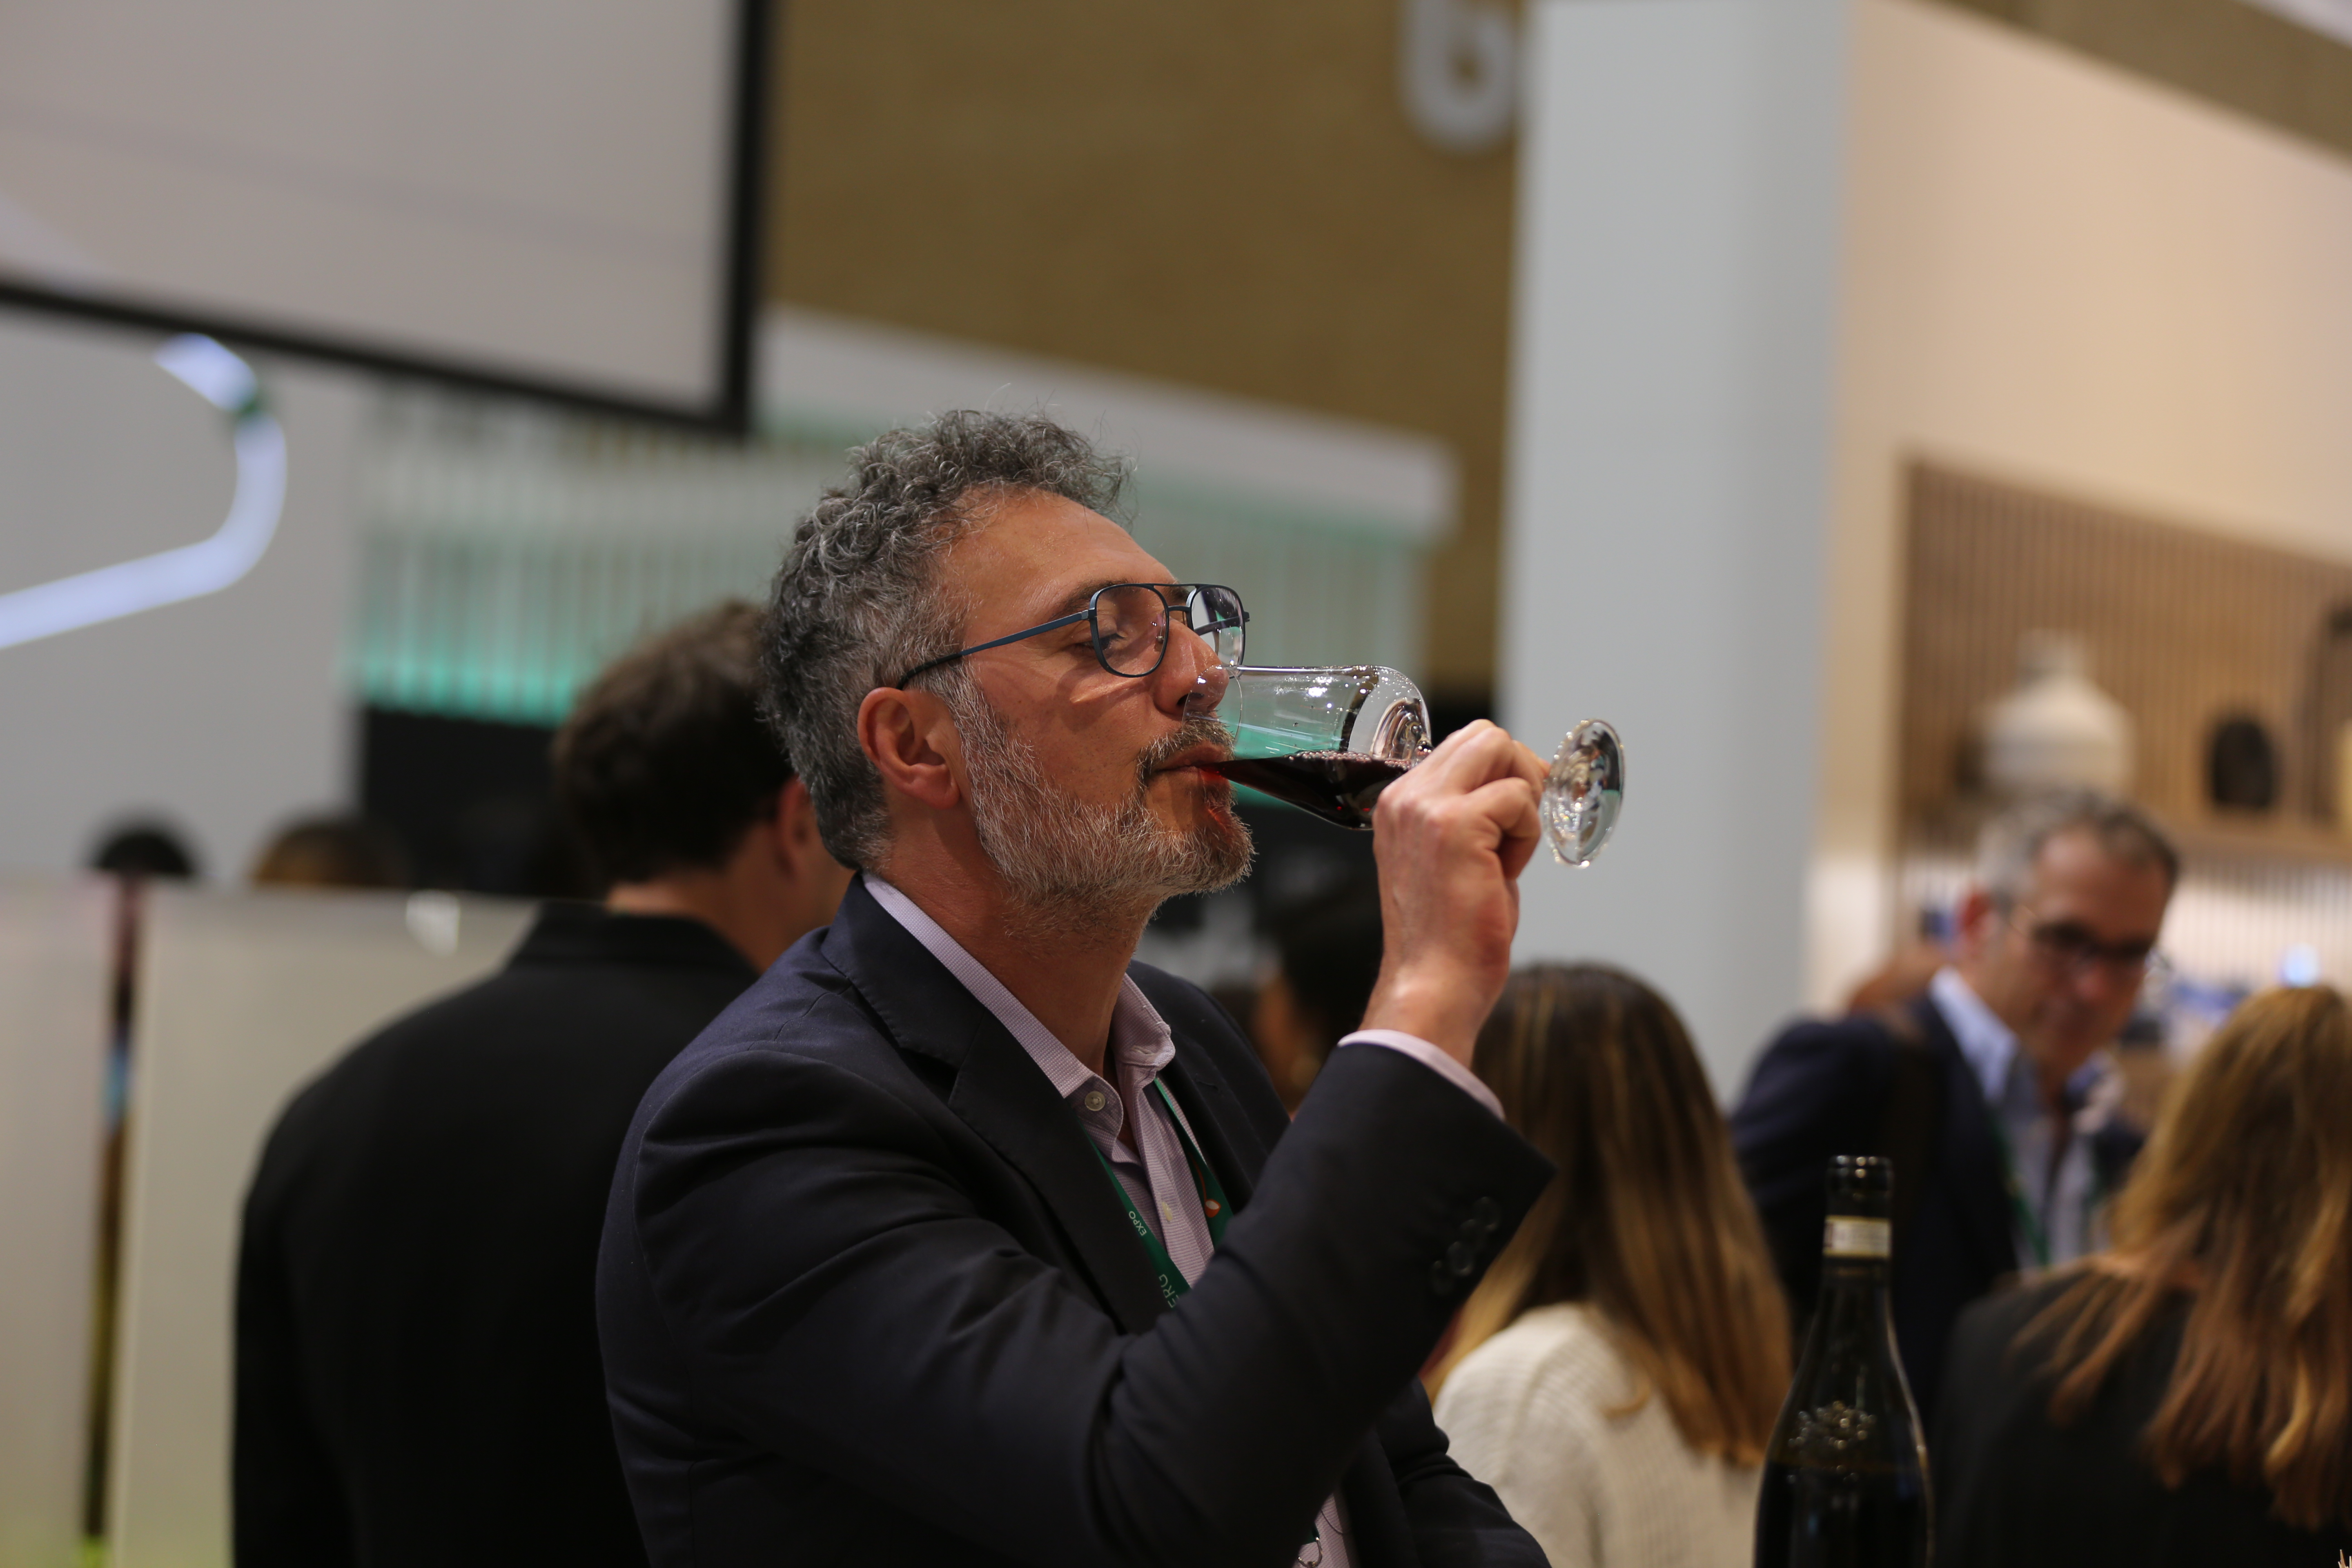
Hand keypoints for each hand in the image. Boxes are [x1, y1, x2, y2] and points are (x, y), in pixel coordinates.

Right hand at [1359, 720, 1545, 1065]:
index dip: (1503, 772)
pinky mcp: (1456, 825)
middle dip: (1520, 771)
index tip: (1514, 815)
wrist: (1434, 983)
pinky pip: (1519, 798)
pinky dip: (1527, 834)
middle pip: (1485, 735)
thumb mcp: (1451, 859)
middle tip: (1522, 824)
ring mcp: (1428, 807)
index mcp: (1399, 803)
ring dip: (1522, 801)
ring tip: (1506, 854)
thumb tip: (1517, 787)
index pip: (1463, 745)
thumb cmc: (1448, 935)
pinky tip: (1504, 873)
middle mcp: (1406, 797)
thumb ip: (1469, 815)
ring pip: (1502, 750)